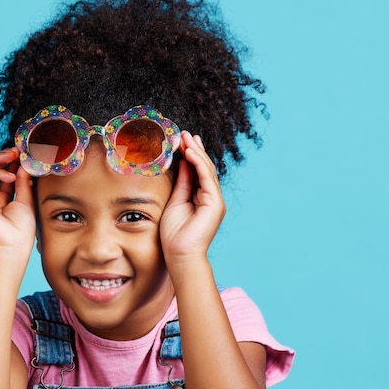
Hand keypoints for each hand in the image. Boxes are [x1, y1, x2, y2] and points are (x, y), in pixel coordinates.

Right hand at [0, 148, 35, 250]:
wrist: (13, 247)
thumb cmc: (21, 230)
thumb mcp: (25, 201)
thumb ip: (23, 183)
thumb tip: (24, 165)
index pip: (1, 174)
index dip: (11, 162)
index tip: (24, 154)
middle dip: (2, 157)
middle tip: (17, 151)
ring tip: (13, 155)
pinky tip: (10, 176)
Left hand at [160, 131, 225, 262]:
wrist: (179, 255)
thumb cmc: (174, 234)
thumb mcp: (175, 202)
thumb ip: (181, 184)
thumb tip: (182, 165)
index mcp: (202, 198)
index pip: (197, 172)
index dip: (190, 155)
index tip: (182, 141)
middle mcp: (211, 198)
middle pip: (203, 168)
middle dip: (194, 149)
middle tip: (184, 133)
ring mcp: (214, 200)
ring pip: (206, 170)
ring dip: (196, 152)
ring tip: (186, 137)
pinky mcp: (215, 203)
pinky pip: (206, 178)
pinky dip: (198, 164)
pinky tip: (190, 152)